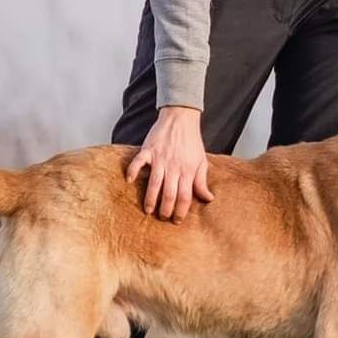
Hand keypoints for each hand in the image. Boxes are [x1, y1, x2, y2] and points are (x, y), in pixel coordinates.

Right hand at [125, 105, 214, 222]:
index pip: (185, 196)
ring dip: (150, 199)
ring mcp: (160, 158)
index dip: (181, 211)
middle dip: (165, 209)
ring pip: (155, 183)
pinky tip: (129, 181)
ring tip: (148, 210)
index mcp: (188, 170)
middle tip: (162, 217)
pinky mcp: (148, 149)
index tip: (177, 220)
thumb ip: (202, 181)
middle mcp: (174, 166)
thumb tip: (208, 198)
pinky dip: (132, 171)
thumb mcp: (201, 161)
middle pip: (169, 193)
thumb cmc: (191, 141)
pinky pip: (138, 162)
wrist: (181, 117)